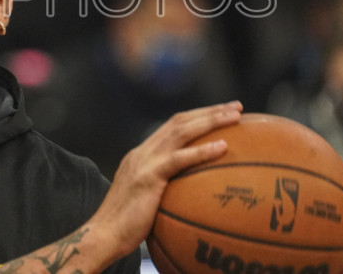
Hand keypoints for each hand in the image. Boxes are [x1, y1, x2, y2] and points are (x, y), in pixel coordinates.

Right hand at [90, 102, 242, 259]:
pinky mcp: (148, 177)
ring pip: (180, 131)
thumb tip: (191, 196)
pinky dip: (202, 151)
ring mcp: (144, 162)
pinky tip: (223, 146)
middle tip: (237, 107)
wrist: (104, 235)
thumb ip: (164, 189)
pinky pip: (178, 159)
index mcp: (142, 154)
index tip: (223, 113)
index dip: (198, 116)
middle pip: (179, 121)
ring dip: (210, 121)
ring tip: (236, 117)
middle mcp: (143, 152)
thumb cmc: (127, 227)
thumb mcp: (147, 200)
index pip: (173, 126)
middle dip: (210, 111)